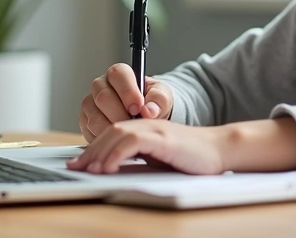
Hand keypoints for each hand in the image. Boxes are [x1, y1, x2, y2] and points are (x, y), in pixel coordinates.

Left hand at [66, 119, 227, 174]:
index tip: (78, 164)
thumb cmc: (190, 157)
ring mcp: (154, 128)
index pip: (110, 132)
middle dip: (90, 151)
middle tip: (77, 168)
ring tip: (90, 171)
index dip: (92, 147)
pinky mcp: (162, 138)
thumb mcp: (157, 157)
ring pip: (116, 133)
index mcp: (142, 126)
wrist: (218, 150)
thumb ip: (137, 158)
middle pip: (109, 131)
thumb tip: (112, 170)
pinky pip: (132, 142)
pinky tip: (109, 167)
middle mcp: (145, 123)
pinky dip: (116, 155)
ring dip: (100, 153)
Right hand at [79, 63, 173, 141]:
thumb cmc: (152, 104)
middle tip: (134, 125)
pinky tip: (118, 140)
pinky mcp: (85, 121)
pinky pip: (90, 132)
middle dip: (121, 115)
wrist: (145, 118)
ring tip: (128, 135)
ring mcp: (90, 104)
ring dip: (113, 129)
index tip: (138, 108)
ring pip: (95, 118)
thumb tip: (148, 110)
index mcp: (119, 74)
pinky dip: (105, 139)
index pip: (117, 75)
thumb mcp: (162, 98)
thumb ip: (159, 100)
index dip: (127, 92)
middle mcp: (101, 86)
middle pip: (103, 97)